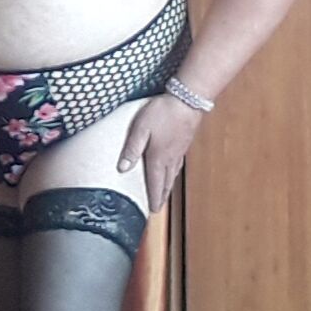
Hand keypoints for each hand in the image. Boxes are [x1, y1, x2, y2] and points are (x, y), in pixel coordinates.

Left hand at [117, 95, 202, 211]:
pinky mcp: (184, 143)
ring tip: (164, 193)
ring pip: (173, 174)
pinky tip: (173, 170)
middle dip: (161, 196)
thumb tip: (122, 168)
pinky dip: (174, 173)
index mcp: (158, 158)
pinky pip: (178, 164)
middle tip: (158, 207)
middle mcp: (170, 158)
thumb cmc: (162, 113)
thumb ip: (132, 149)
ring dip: (168, 186)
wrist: (188, 100)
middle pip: (165, 182)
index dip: (153, 197)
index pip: (154, 183)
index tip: (153, 210)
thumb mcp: (141, 129)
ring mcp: (179, 151)